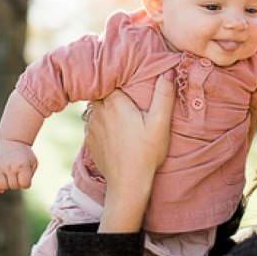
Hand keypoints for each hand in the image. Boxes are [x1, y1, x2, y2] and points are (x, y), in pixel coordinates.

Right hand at [0, 141, 37, 192]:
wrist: (12, 141)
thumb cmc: (24, 154)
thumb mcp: (33, 162)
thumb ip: (30, 176)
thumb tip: (21, 186)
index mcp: (22, 165)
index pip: (24, 184)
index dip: (26, 183)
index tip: (25, 176)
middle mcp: (9, 166)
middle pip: (13, 186)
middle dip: (17, 184)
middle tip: (17, 175)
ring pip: (2, 186)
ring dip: (7, 185)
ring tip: (10, 178)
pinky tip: (2, 185)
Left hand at [85, 71, 175, 231]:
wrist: (128, 183)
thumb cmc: (146, 152)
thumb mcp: (160, 123)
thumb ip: (164, 95)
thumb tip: (168, 72)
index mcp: (114, 102)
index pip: (109, 77)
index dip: (116, 74)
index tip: (124, 74)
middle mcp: (98, 111)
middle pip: (100, 91)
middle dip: (109, 88)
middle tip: (123, 91)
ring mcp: (91, 126)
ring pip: (95, 107)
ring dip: (104, 106)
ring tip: (118, 109)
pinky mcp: (89, 140)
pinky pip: (92, 123)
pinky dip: (100, 122)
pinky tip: (113, 129)